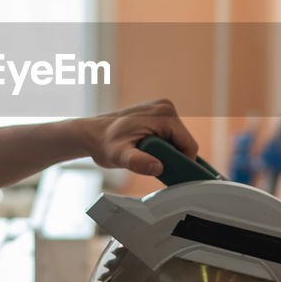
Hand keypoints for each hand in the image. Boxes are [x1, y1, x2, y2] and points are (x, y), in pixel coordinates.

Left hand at [78, 99, 198, 176]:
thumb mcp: (119, 156)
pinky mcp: (158, 113)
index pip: (189, 144)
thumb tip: (158, 167)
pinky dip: (164, 146)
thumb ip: (138, 162)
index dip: (183, 163)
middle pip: (185, 142)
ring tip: (148, 158)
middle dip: (174, 157)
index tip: (170, 174)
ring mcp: (162, 108)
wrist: (92, 133)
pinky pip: (171, 135)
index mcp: (163, 114)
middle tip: (153, 166)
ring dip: (168, 152)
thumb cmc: (104, 143)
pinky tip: (150, 152)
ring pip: (179, 139)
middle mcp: (166, 107)